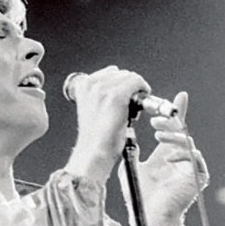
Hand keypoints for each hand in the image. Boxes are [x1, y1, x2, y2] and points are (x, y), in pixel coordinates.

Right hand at [64, 66, 150, 184]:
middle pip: (121, 73)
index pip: (109, 72)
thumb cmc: (95, 137)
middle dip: (128, 88)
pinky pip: (137, 82)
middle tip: (128, 107)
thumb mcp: (92, 109)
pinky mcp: (116, 96)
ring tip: (131, 109)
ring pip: (130, 77)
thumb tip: (124, 83)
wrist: (94, 153)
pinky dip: (143, 90)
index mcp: (81, 85)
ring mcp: (103, 89)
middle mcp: (91, 83)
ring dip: (136, 90)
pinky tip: (142, 105)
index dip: (119, 85)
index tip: (121, 100)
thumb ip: (101, 94)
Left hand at [118, 91, 208, 225]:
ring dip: (172, 135)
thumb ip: (132, 150)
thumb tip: (128, 134)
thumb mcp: (131, 166)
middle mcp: (180, 157)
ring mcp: (190, 167)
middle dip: (169, 121)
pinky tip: (168, 158)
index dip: (179, 112)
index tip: (181, 96)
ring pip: (187, 141)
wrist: (148, 216)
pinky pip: (194, 158)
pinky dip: (181, 155)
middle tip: (154, 119)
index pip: (174, 128)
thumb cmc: (140, 196)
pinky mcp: (198, 176)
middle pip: (182, 131)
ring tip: (157, 135)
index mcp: (167, 153)